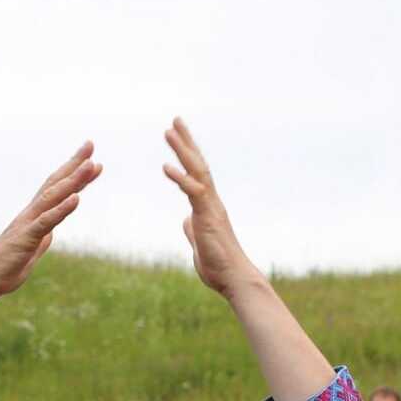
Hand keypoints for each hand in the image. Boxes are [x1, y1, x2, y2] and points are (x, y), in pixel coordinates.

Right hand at [0, 142, 101, 305]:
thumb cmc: (4, 269)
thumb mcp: (30, 252)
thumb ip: (41, 240)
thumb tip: (50, 234)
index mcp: (33, 217)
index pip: (57, 190)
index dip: (74, 175)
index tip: (93, 162)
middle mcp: (30, 214)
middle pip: (56, 184)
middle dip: (75, 164)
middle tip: (91, 144)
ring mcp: (28, 224)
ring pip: (53, 197)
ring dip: (73, 181)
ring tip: (91, 165)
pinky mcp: (26, 238)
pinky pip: (46, 221)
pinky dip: (61, 209)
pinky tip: (77, 198)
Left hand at [161, 118, 263, 298]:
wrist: (234, 279)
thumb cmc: (219, 266)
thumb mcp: (198, 243)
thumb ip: (192, 229)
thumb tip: (186, 220)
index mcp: (207, 206)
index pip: (196, 174)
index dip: (186, 155)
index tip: (176, 137)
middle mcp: (211, 201)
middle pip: (198, 164)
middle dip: (186, 141)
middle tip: (175, 120)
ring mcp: (211, 207)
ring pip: (197, 172)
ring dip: (183, 150)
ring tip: (169, 131)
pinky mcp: (208, 217)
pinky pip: (194, 192)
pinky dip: (180, 179)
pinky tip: (166, 167)